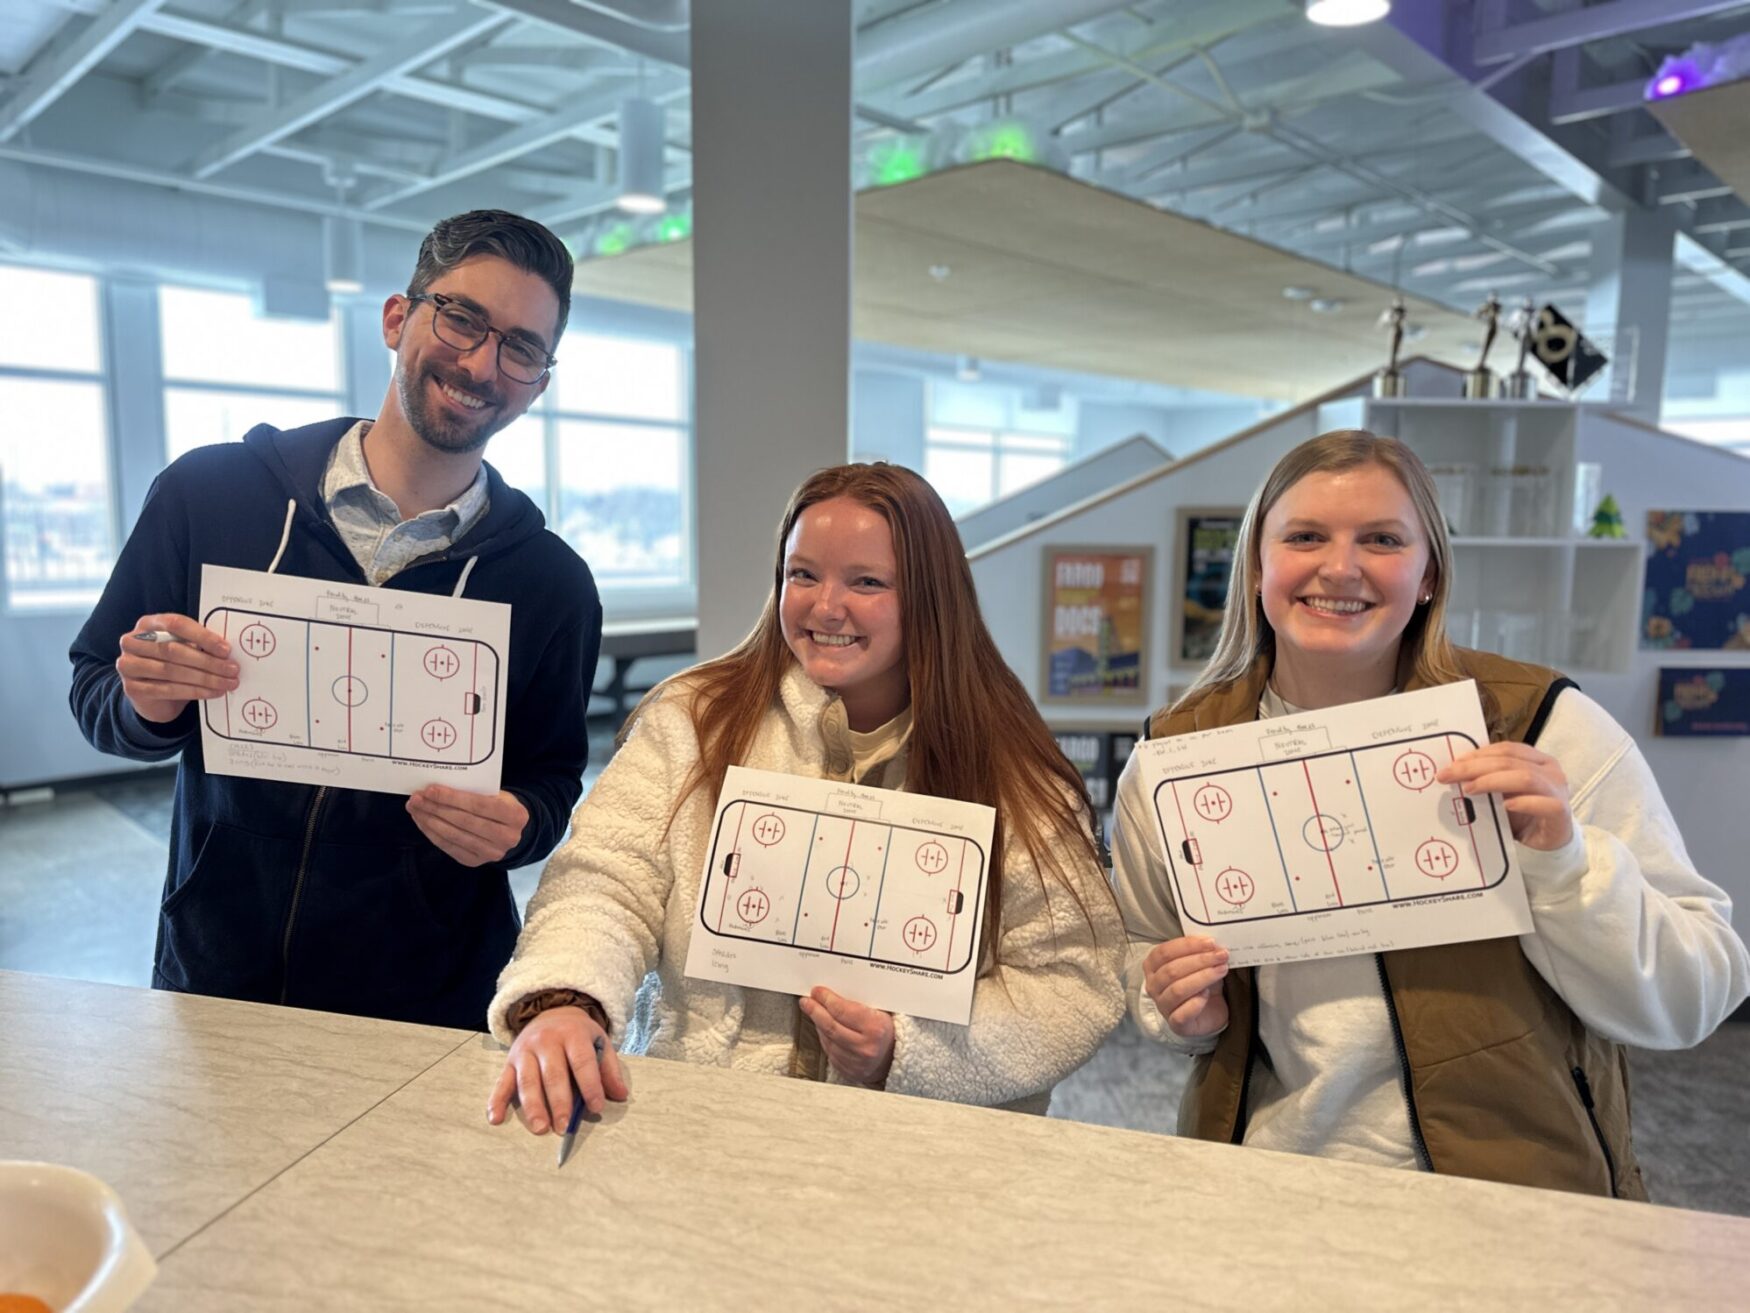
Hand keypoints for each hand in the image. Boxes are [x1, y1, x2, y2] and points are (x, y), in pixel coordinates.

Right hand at [116, 613, 237, 723]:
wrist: (152, 695)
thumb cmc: (172, 663)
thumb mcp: (184, 647)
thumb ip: (199, 644)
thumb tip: (226, 650)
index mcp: (148, 624)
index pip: (176, 624)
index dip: (202, 636)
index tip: (226, 649)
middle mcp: (133, 642)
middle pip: (174, 650)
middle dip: (208, 661)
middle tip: (232, 669)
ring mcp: (129, 665)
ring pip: (172, 671)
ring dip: (205, 678)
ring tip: (227, 683)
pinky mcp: (132, 688)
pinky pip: (167, 689)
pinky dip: (194, 691)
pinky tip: (213, 692)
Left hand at [406, 785, 528, 866]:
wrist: (511, 830)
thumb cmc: (499, 805)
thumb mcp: (498, 794)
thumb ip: (475, 792)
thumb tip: (437, 789)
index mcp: (515, 815)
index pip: (478, 805)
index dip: (452, 798)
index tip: (430, 790)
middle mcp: (506, 837)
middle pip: (463, 821)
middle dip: (436, 808)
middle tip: (416, 798)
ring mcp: (491, 853)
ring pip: (454, 836)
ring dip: (429, 821)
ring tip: (415, 809)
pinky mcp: (476, 862)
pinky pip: (449, 847)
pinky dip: (432, 833)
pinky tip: (422, 822)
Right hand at [487, 1006, 627, 1134]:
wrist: (550, 1011)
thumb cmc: (578, 1034)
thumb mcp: (599, 1042)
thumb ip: (609, 1069)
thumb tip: (621, 1095)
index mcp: (572, 1034)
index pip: (582, 1062)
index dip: (590, 1085)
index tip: (596, 1108)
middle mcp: (546, 1041)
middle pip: (553, 1074)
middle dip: (559, 1102)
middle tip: (564, 1127)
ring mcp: (525, 1051)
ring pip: (527, 1081)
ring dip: (533, 1106)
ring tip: (541, 1128)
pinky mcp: (509, 1061)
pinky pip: (501, 1082)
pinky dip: (496, 1101)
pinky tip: (495, 1119)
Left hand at [799, 986, 894, 1087]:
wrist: (894, 1058)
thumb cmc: (886, 1032)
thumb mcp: (880, 1012)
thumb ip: (858, 1003)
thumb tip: (832, 993)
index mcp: (875, 1028)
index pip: (842, 1010)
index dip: (826, 999)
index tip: (818, 992)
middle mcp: (865, 1047)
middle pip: (830, 1026)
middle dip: (815, 1010)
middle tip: (807, 1001)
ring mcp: (855, 1062)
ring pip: (827, 1039)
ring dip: (818, 1024)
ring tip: (813, 1012)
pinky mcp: (848, 1071)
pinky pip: (829, 1052)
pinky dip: (824, 1038)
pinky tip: (822, 1029)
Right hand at [1142, 936, 1229, 1038]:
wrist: (1207, 1013)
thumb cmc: (1200, 984)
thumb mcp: (1199, 964)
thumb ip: (1200, 953)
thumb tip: (1214, 944)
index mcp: (1153, 966)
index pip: (1164, 952)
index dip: (1187, 945)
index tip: (1210, 942)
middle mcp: (1153, 986)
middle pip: (1171, 970)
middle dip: (1199, 960)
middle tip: (1221, 955)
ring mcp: (1163, 1006)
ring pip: (1177, 990)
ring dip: (1203, 977)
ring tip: (1221, 970)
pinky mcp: (1176, 1024)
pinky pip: (1182, 1014)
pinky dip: (1196, 1002)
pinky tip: (1207, 994)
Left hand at [1437, 742, 1574, 850]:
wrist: (1550, 840)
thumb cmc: (1525, 813)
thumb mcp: (1504, 793)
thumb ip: (1489, 780)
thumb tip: (1455, 772)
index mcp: (1537, 759)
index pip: (1506, 749)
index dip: (1479, 754)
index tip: (1453, 763)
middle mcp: (1550, 770)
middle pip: (1510, 761)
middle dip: (1475, 767)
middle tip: (1449, 775)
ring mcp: (1557, 790)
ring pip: (1525, 778)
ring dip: (1492, 781)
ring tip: (1469, 789)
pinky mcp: (1560, 811)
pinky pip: (1544, 804)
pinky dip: (1523, 803)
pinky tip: (1506, 805)